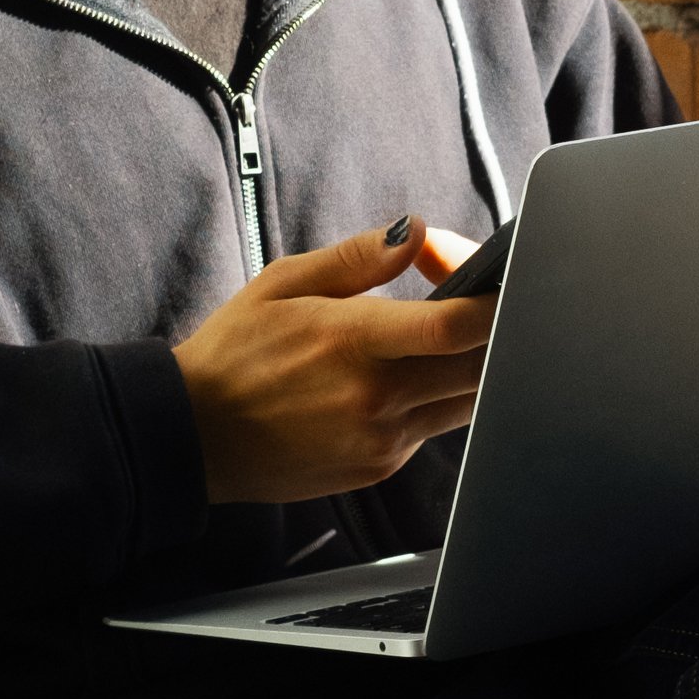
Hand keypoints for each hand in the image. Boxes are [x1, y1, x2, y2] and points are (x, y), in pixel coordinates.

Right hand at [172, 217, 492, 506]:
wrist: (194, 437)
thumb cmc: (234, 354)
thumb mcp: (283, 283)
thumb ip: (358, 257)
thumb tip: (416, 230)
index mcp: (352, 341)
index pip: (455, 325)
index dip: (494, 302)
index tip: (504, 280)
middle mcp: (376, 397)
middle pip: (479, 367)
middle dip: (493, 333)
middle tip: (478, 304)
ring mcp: (381, 440)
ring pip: (466, 403)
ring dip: (470, 369)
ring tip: (441, 339)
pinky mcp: (379, 468)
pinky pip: (432, 429)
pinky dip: (435, 401)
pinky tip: (403, 380)